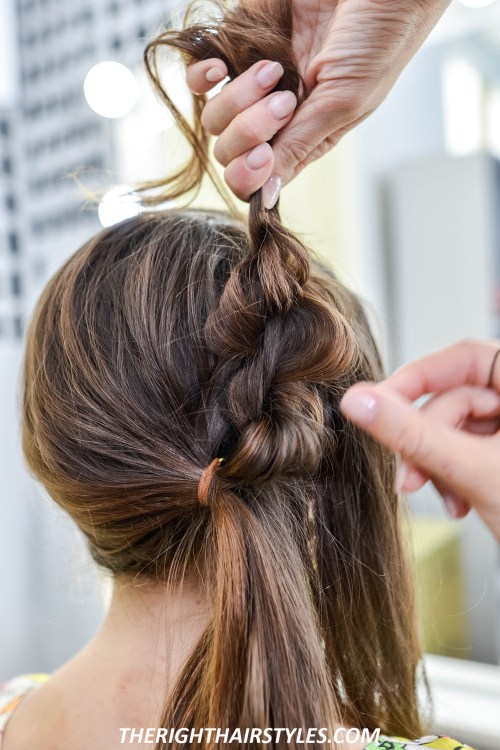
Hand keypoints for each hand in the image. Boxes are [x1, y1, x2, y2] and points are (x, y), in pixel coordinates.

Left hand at [186, 0, 451, 204]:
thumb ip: (300, 147)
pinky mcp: (239, 47)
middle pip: (232, 151)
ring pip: (214, 117)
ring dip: (236, 98)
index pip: (260, 178)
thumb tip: (267, 197)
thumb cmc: (380, 37)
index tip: (263, 156)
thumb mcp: (345, 102)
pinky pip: (201, 77)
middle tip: (283, 99)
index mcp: (307, 138)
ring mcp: (256, 84)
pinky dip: (203, 76)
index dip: (250, 175)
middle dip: (249, 130)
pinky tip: (222, 66)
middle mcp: (278, 117)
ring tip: (272, 69)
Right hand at [339, 340, 499, 541]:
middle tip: (409, 477)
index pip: (465, 358)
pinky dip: (457, 476)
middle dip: (428, 442)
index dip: (415, 380)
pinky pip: (471, 451)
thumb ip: (412, 433)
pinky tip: (460, 503)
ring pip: (459, 429)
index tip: (376, 404)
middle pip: (457, 398)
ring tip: (447, 499)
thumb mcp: (472, 470)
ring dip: (441, 465)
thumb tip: (358, 401)